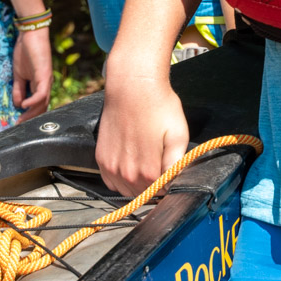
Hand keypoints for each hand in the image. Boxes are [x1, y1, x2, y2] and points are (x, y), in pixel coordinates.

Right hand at [13, 25, 52, 118]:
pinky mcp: (45, 75)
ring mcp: (46, 80)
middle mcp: (46, 85)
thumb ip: (19, 89)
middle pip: (41, 107)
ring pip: (43, 103)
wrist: (30, 34)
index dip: (29, 115)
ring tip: (21, 121)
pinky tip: (24, 105)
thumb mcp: (19, 74)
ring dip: (31, 113)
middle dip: (30, 118)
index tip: (17, 123)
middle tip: (18, 127)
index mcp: (40, 84)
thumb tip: (18, 104)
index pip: (37, 105)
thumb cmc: (25, 51)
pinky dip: (33, 101)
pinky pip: (41, 93)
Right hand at [96, 63, 189, 196]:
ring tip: (145, 162)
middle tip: (160, 164)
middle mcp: (126, 174)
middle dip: (154, 185)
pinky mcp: (101, 159)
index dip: (169, 183)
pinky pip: (111, 181)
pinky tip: (130, 163)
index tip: (171, 172)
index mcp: (148, 172)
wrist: (131, 87)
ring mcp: (111, 168)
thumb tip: (173, 182)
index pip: (161, 193)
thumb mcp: (179, 133)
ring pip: (127, 190)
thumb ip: (176, 164)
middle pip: (143, 194)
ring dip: (137, 184)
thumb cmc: (158, 106)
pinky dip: (121, 179)